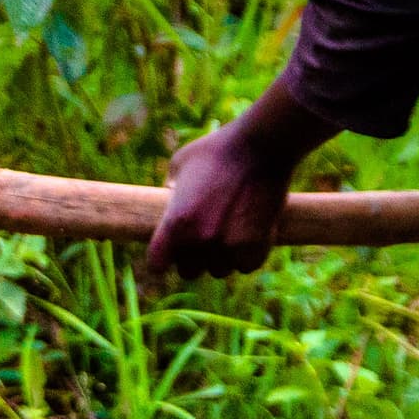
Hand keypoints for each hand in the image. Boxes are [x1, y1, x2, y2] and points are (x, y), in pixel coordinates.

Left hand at [146, 88, 336, 281]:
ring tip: (229, 231)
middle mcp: (199, 240)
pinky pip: (245, 266)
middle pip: (189, 271)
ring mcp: (228, 247)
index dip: (163, 258)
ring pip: (219, 270)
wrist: (260, 147)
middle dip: (194, 258)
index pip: (157, 264)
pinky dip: (246, 255)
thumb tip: (168, 199)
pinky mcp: (256, 248)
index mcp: (175, 222)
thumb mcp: (179, 164)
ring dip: (222, 257)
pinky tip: (248, 234)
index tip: (170, 252)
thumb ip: (170, 189)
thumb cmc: (217, 150)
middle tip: (205, 237)